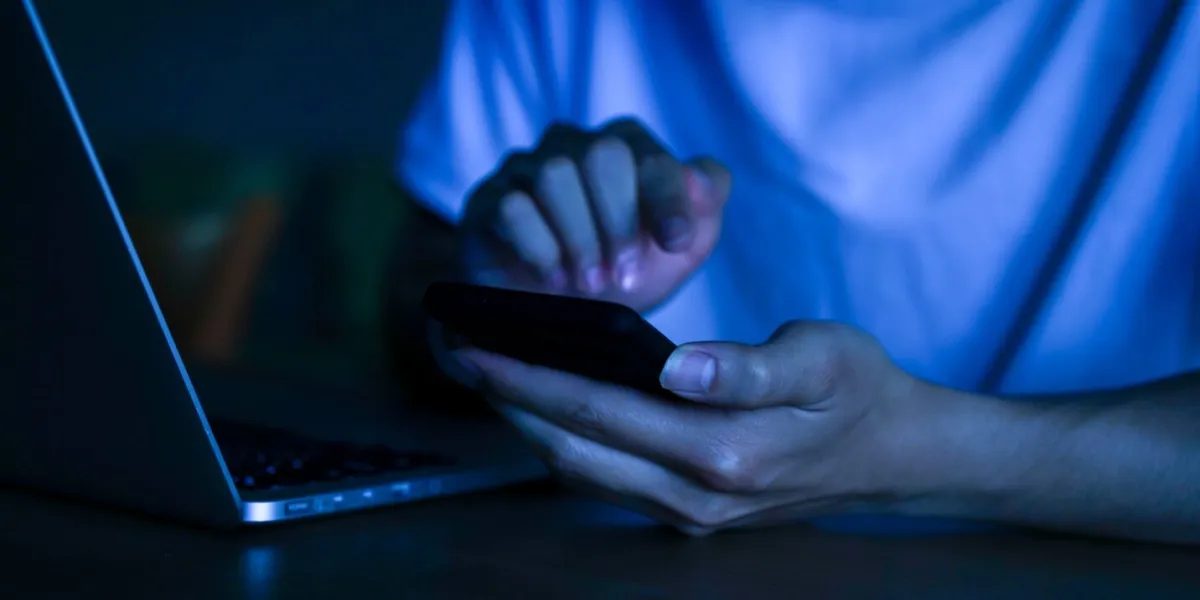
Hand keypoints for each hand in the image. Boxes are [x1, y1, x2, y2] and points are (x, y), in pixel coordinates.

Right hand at [459, 118, 731, 313]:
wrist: (553, 313)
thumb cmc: (623, 271)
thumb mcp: (677, 252)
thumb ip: (705, 209)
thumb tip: (702, 178)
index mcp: (626, 148)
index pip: (651, 153)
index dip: (669, 197)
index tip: (677, 244)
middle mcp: (574, 145)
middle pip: (602, 153)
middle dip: (620, 220)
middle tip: (627, 276)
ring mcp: (526, 168)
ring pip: (554, 175)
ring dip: (580, 237)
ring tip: (590, 284)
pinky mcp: (488, 200)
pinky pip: (512, 206)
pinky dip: (539, 247)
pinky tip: (553, 280)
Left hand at [460, 321, 926, 534]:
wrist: (893, 457)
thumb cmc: (859, 390)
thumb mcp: (823, 357)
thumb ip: (747, 366)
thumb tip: (674, 367)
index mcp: (721, 451)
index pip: (597, 411)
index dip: (528, 378)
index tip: (475, 345)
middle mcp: (693, 495)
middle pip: (571, 450)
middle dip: (507, 403)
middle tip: (458, 354)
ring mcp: (688, 514)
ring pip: (582, 472)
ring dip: (528, 425)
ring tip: (488, 376)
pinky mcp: (688, 514)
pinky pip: (607, 480)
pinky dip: (565, 442)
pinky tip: (546, 407)